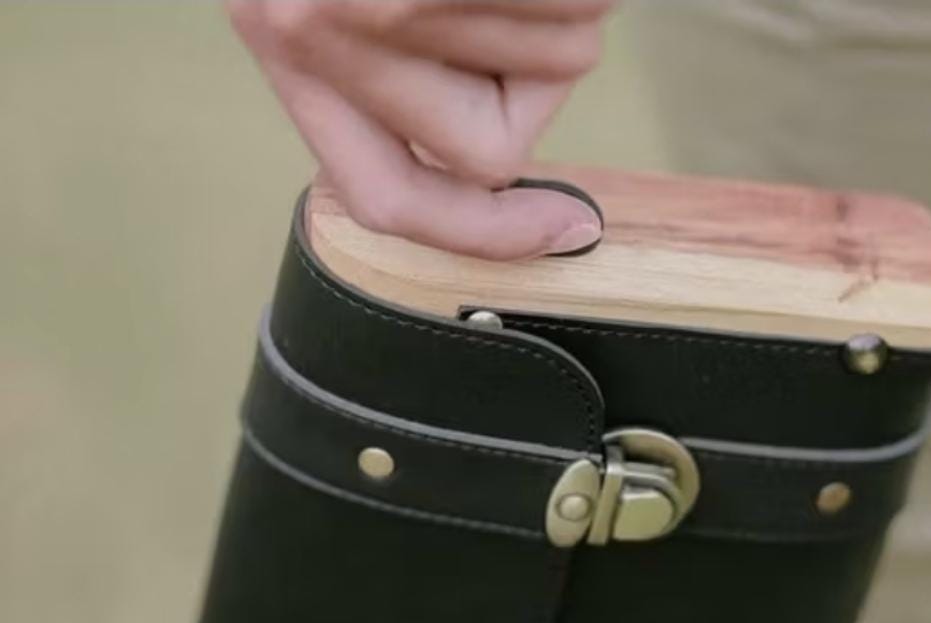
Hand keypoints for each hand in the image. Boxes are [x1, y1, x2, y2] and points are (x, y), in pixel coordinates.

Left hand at [229, 0, 613, 259]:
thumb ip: (391, 73)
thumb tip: (498, 163)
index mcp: (290, 43)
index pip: (392, 199)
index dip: (485, 234)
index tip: (566, 230)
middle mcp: (322, 22)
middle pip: (495, 149)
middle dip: (534, 76)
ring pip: (560, 61)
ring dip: (564, 5)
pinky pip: (583, 6)